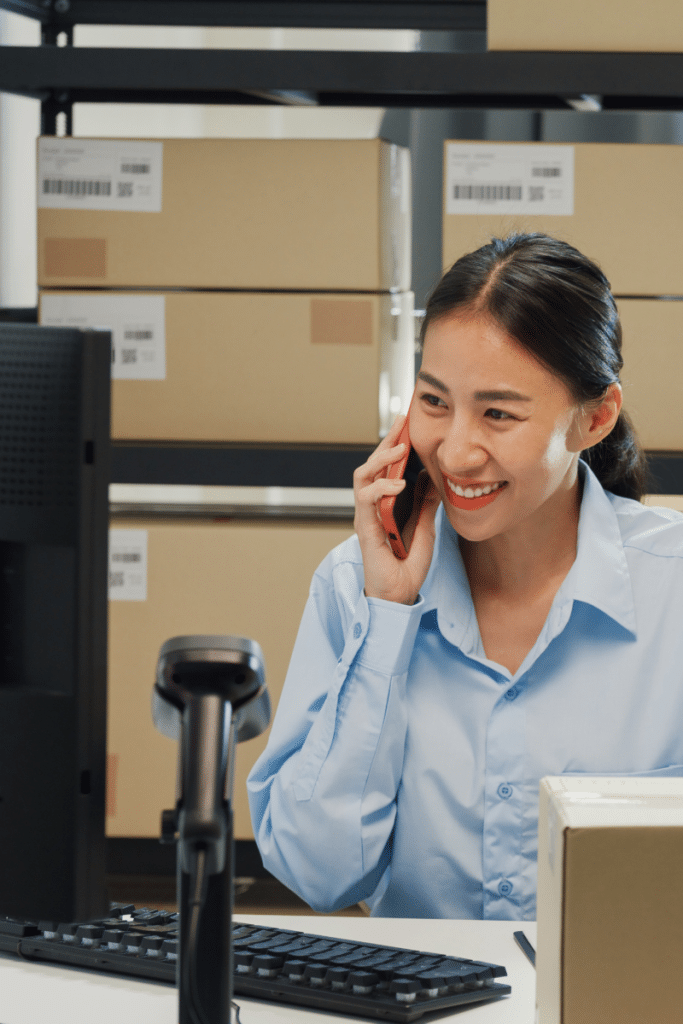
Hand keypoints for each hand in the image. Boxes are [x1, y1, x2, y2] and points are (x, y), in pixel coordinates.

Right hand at [353, 415, 440, 604]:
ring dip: (381, 459)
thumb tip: (432, 477)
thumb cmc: (408, 564)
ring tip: (401, 449)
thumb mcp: (426, 526)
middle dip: (386, 441)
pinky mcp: (365, 527)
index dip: (395, 443)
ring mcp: (367, 515)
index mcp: (387, 503)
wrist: (401, 593)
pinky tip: (398, 484)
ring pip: (362, 476)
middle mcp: (374, 506)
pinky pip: (366, 500)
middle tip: (402, 423)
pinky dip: (381, 488)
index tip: (407, 423)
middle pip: (372, 464)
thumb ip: (425, 503)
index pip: (387, 466)